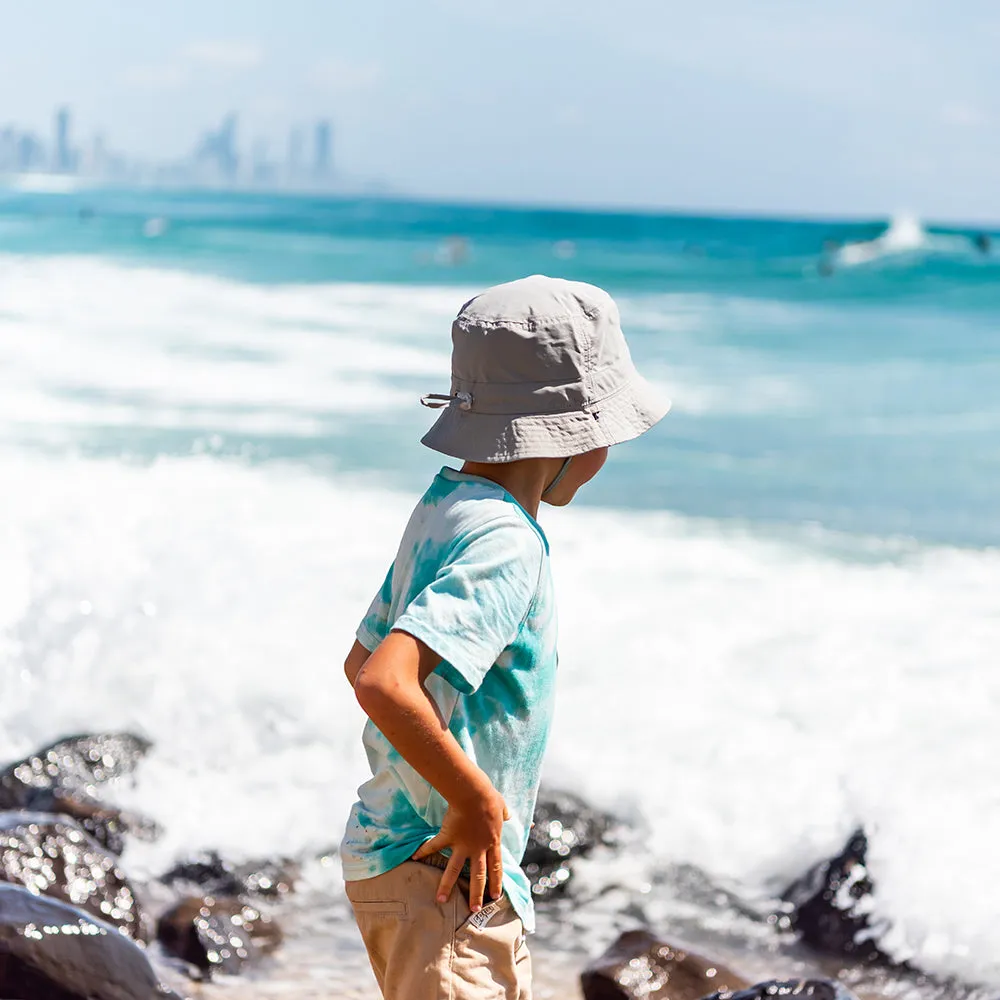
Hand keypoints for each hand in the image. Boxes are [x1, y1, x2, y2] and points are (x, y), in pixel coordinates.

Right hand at [413, 785, 509, 911]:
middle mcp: (477, 848)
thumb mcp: (502, 806)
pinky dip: (424, 850)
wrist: (474, 794)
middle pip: (478, 875)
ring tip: (441, 900)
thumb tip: (509, 814)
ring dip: (447, 886)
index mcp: (492, 841)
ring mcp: (462, 844)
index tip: (495, 896)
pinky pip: (434, 845)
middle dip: (477, 894)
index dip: (496, 883)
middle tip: (475, 910)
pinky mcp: (448, 836)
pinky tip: (415, 857)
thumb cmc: (489, 799)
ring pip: (454, 870)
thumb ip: (505, 813)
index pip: (496, 867)